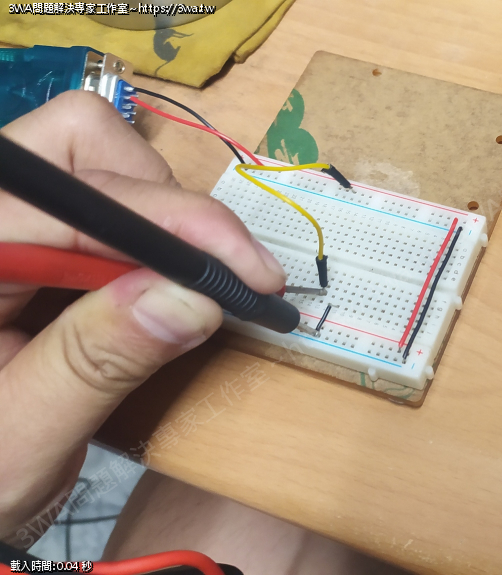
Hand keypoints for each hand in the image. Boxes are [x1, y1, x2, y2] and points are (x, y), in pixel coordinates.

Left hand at [0, 91, 285, 544]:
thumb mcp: (20, 439)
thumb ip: (93, 363)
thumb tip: (192, 297)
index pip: (68, 202)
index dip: (171, 221)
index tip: (249, 270)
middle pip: (78, 144)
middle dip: (163, 206)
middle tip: (212, 282)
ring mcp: (3, 225)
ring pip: (95, 160)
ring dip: (157, 221)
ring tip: (179, 296)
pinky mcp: (24, 238)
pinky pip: (98, 204)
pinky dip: (145, 240)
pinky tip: (156, 296)